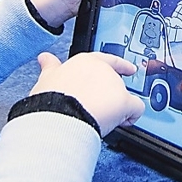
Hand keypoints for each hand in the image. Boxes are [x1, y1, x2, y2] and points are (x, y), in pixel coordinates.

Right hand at [29, 52, 143, 136]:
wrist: (58, 116)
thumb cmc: (51, 100)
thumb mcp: (47, 78)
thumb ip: (51, 67)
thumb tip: (45, 59)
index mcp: (86, 62)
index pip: (106, 60)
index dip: (119, 66)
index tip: (129, 69)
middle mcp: (103, 70)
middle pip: (115, 82)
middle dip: (109, 96)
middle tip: (96, 109)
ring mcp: (114, 85)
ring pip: (124, 96)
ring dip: (116, 108)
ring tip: (99, 118)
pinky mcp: (124, 101)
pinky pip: (136, 108)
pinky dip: (132, 116)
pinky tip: (122, 122)